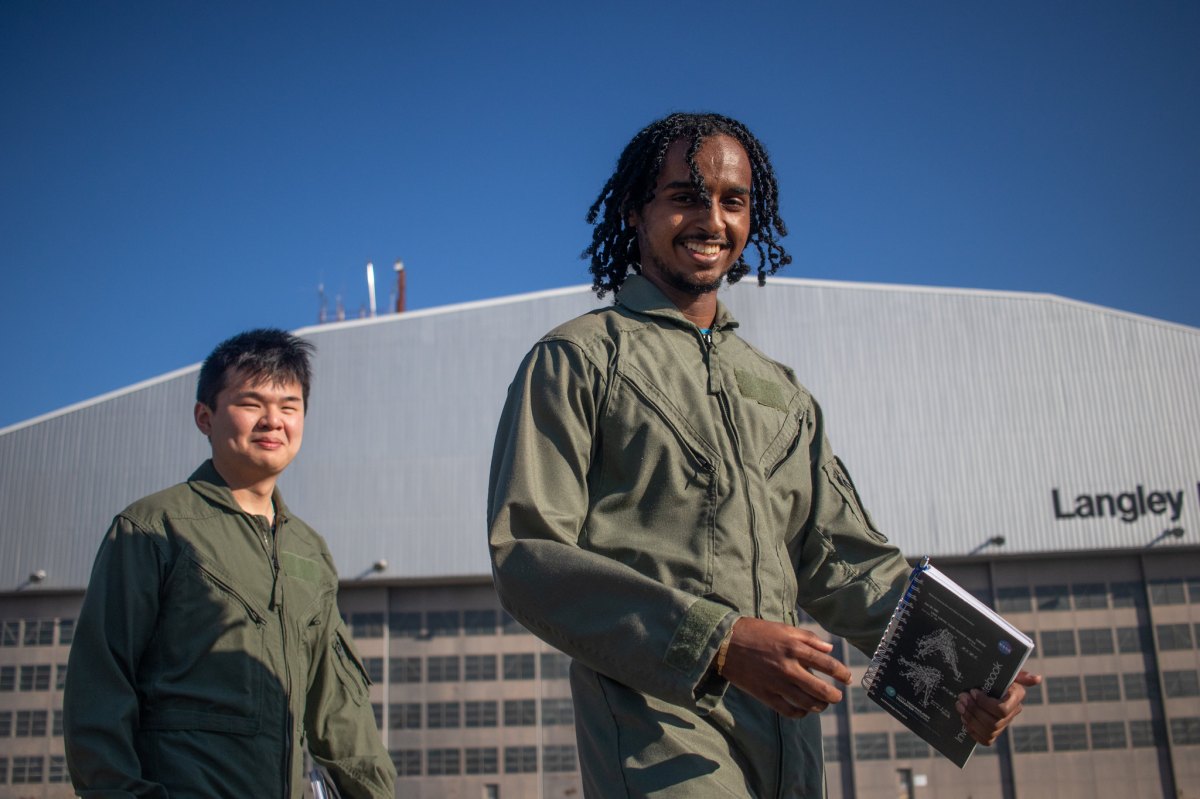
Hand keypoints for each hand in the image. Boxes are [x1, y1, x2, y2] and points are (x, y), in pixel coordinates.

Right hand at [718, 617, 849, 718]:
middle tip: (837, 696)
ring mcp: (777, 684)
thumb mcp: (784, 628)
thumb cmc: (756, 632)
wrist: (725, 643)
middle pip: (821, 689)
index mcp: (794, 648)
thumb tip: (830, 647)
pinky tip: (804, 710)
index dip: (842, 673)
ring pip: (807, 704)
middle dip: (834, 695)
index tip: (847, 678)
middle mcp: (788, 667)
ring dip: (820, 706)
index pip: (827, 664)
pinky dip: (800, 714)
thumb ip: (809, 637)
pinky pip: (789, 711)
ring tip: (823, 704)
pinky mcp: (766, 695)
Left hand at [957, 669, 1041, 745]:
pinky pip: (985, 740)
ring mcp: (1003, 725)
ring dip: (971, 719)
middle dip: (974, 710)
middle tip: (961, 698)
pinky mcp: (993, 734)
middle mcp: (1012, 713)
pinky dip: (973, 731)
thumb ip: (1019, 674)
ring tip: (959, 705)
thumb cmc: (993, 674)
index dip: (985, 703)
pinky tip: (964, 719)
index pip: (1003, 709)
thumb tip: (1037, 678)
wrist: (980, 683)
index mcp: (1016, 697)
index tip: (973, 691)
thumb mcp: (1004, 670)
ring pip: (989, 731)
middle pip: (994, 722)